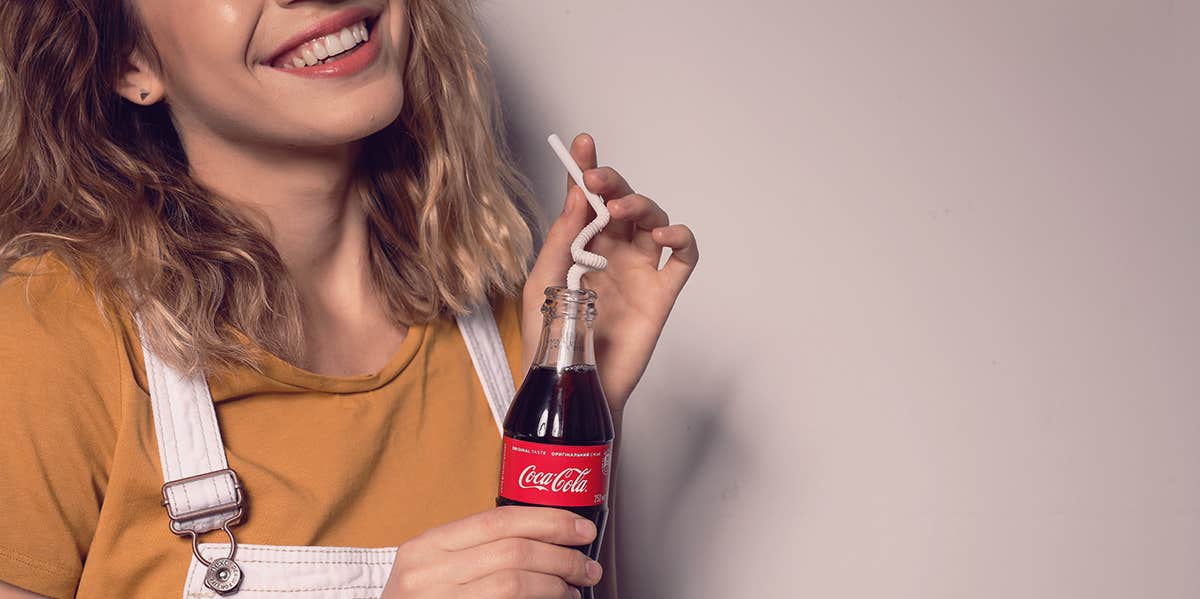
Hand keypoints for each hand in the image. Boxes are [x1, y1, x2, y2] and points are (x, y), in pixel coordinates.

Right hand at [382, 506, 601, 597]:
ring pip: (515, 584)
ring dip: (556, 586)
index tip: (580, 529)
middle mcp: (429, 574)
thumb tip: (543, 538)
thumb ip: (474, 549)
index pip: (499, 521)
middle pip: (514, 552)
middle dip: (562, 557)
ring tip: (573, 590)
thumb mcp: (433, 569)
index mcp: (426, 547)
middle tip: (587, 566)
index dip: (548, 521)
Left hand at [523, 132, 698, 412]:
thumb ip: (561, 238)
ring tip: (622, 211)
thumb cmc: (550, 339)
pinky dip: (682, 238)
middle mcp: (612, 251)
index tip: (582, 145)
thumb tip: (578, 194)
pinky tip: (666, 235)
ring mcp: (640, 269)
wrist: (572, 384)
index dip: (586, 169)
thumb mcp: (544, 282)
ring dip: (642, 204)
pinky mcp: (662, 292)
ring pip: (654, 220)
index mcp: (580, 245)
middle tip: (600, 181)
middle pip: (623, 201)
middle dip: (613, 183)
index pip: (586, 199)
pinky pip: (684, 257)